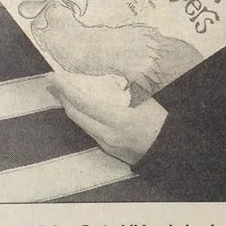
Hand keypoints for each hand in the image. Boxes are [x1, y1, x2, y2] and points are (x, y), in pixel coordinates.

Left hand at [49, 74, 166, 164]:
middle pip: (75, 115)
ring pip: (80, 124)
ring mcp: (106, 144)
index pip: (83, 103)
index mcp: (118, 120)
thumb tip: (106, 75)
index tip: (54, 75)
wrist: (171, 151)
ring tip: (64, 92)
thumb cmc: (162, 122)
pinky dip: (82, 117)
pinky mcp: (108, 149)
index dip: (66, 88)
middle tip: (54, 81)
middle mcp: (107, 134)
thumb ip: (124, 89)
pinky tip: (81, 108)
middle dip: (62, 96)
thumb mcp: (146, 100)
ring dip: (70, 107)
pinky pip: (89, 130)